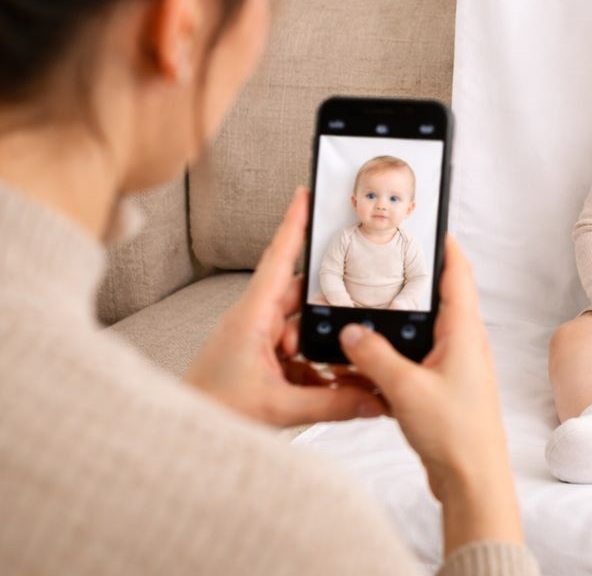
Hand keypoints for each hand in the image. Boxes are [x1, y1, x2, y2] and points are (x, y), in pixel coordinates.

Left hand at [185, 187, 385, 426]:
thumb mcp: (278, 408)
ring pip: (305, 328)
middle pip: (302, 297)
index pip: (277, 260)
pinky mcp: (263, 363)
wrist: (179, 436)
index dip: (293, 225)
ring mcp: (258, 342)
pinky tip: (337, 387)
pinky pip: (300, 355)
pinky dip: (319, 369)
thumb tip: (374, 399)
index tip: (306, 194)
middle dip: (330, 305)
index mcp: (251, 317)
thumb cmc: (212, 411)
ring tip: (348, 364)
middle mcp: (255, 322)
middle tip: (358, 307)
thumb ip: (332, 404)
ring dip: (324, 344)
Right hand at [338, 234, 523, 548]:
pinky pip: (413, 359)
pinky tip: (362, 359)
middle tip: (379, 259)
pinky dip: (390, 355)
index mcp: (464, 332)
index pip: (457, 273)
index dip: (443, 245)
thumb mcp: (405, 390)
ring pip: (420, 331)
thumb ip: (374, 356)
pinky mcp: (441, 388)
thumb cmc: (455, 433)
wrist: (473, 480)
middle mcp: (463, 343)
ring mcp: (453, 365)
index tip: (425, 222)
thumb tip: (349, 331)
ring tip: (361, 307)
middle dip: (408, 280)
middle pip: (435, 298)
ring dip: (394, 322)